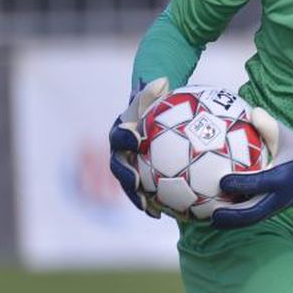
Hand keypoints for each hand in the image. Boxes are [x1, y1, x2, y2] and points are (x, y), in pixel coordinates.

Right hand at [108, 77, 169, 217]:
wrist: (152, 113)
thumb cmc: (155, 102)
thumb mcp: (154, 94)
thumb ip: (155, 90)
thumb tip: (162, 80)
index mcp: (122, 132)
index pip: (120, 137)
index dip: (125, 141)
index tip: (135, 141)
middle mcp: (121, 151)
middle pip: (119, 166)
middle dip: (126, 177)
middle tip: (137, 184)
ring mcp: (129, 166)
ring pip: (131, 184)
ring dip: (138, 197)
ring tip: (150, 209)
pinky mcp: (141, 177)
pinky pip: (148, 191)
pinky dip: (157, 201)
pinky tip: (173, 212)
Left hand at [211, 108, 292, 228]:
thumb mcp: (287, 136)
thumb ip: (270, 125)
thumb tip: (252, 111)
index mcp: (280, 178)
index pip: (258, 183)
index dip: (240, 184)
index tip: (222, 181)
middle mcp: (277, 196)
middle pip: (253, 212)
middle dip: (232, 216)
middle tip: (212, 214)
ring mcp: (274, 207)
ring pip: (251, 219)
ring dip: (232, 222)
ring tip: (210, 220)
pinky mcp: (272, 211)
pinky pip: (252, 218)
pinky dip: (236, 220)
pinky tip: (219, 217)